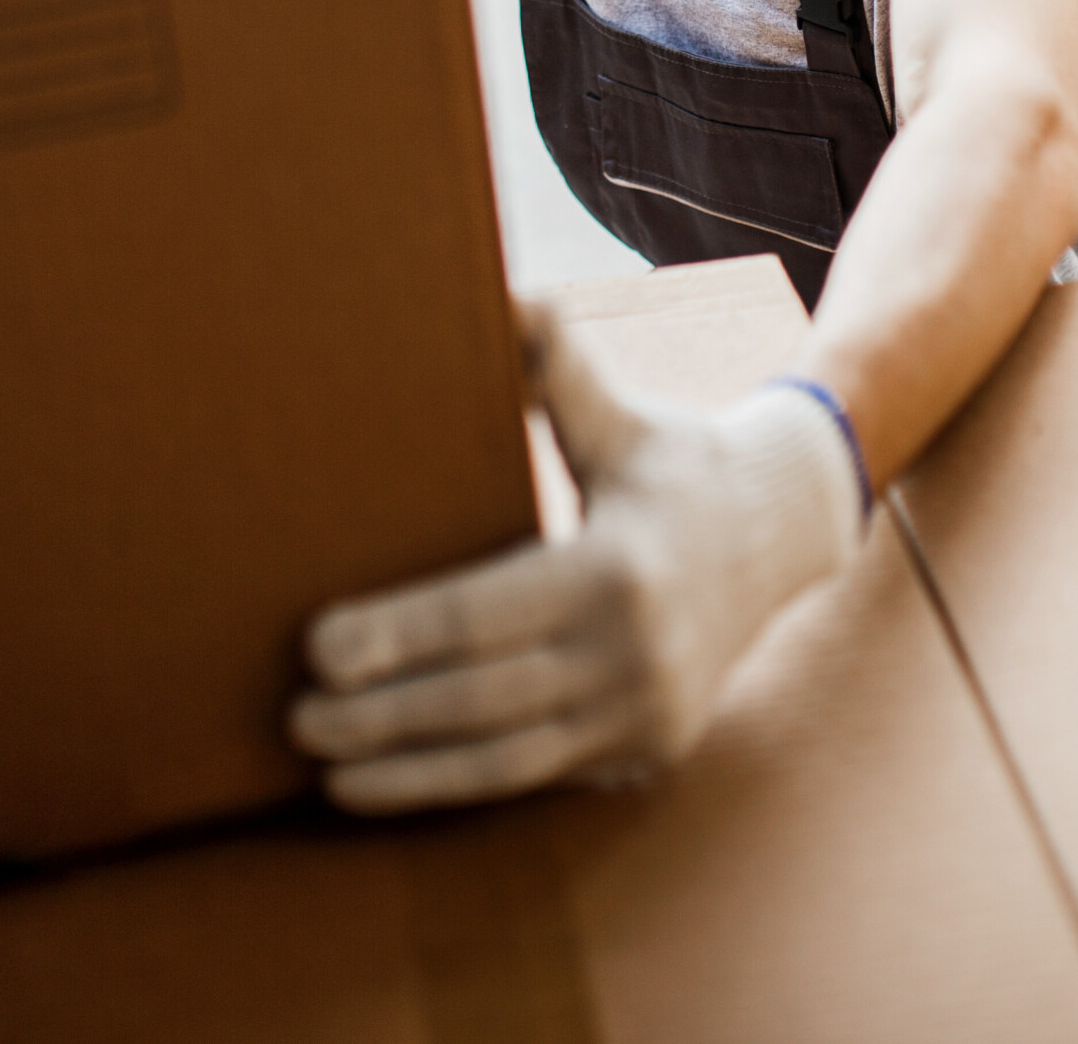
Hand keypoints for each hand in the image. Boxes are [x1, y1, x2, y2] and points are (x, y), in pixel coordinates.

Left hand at [289, 309, 863, 813]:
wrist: (781, 531)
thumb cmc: (668, 457)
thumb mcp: (616, 406)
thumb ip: (552, 357)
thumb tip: (501, 293)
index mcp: (619, 566)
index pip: (484, 612)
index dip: (397, 634)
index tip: (316, 646)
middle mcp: (636, 654)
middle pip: (484, 700)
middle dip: (384, 716)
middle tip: (296, 718)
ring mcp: (647, 712)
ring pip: (510, 759)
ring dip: (412, 771)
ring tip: (327, 768)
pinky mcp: (647, 747)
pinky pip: (542, 776)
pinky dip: (464, 785)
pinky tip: (396, 782)